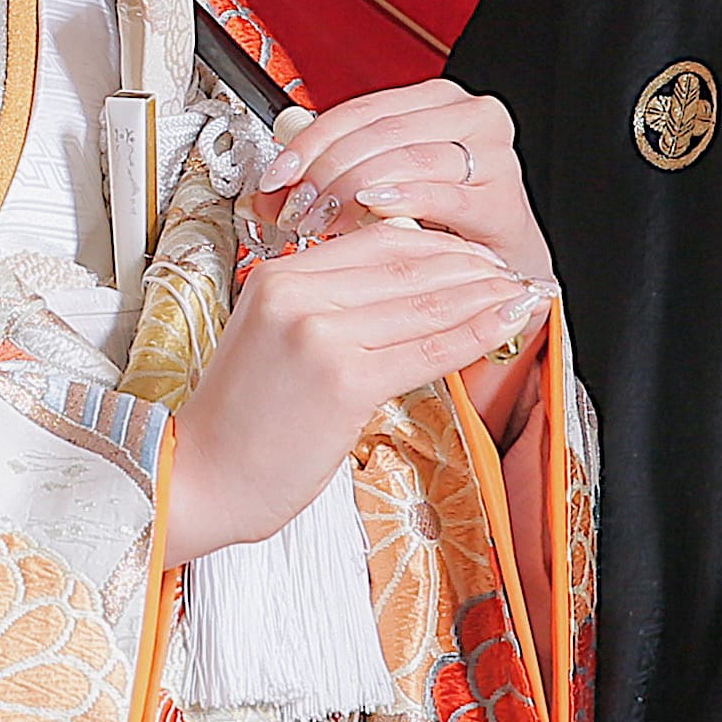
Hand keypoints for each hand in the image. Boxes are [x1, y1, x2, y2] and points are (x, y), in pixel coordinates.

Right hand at [166, 222, 548, 562]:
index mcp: (280, 275)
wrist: (197, 478)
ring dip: (486, 295)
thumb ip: (326, 305)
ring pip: (426, 303)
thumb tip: (402, 291)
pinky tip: (507, 323)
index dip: (439, 245)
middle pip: (408, 265)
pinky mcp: (343, 380)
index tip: (476, 255)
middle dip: (473, 266)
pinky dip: (476, 333)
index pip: (378, 242)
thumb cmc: (239, 422)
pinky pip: (427, 349)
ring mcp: (320, 334)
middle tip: (513, 270)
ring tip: (524, 294)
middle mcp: (298, 293)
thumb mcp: (273, 338)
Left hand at [253, 79, 552, 285]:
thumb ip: (326, 181)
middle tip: (294, 207)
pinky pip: (441, 194)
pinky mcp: (501, 200)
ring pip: (405, 157)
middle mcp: (471, 117)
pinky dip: (400, 199)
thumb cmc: (442, 228)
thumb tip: (261, 196)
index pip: (360, 110)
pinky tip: (370, 209)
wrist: (501, 273)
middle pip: (379, 131)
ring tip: (321, 219)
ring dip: (353, 189)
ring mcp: (493, 156)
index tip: (275, 177)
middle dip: (326, 169)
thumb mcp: (378, 191)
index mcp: (438, 102)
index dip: (310, 140)